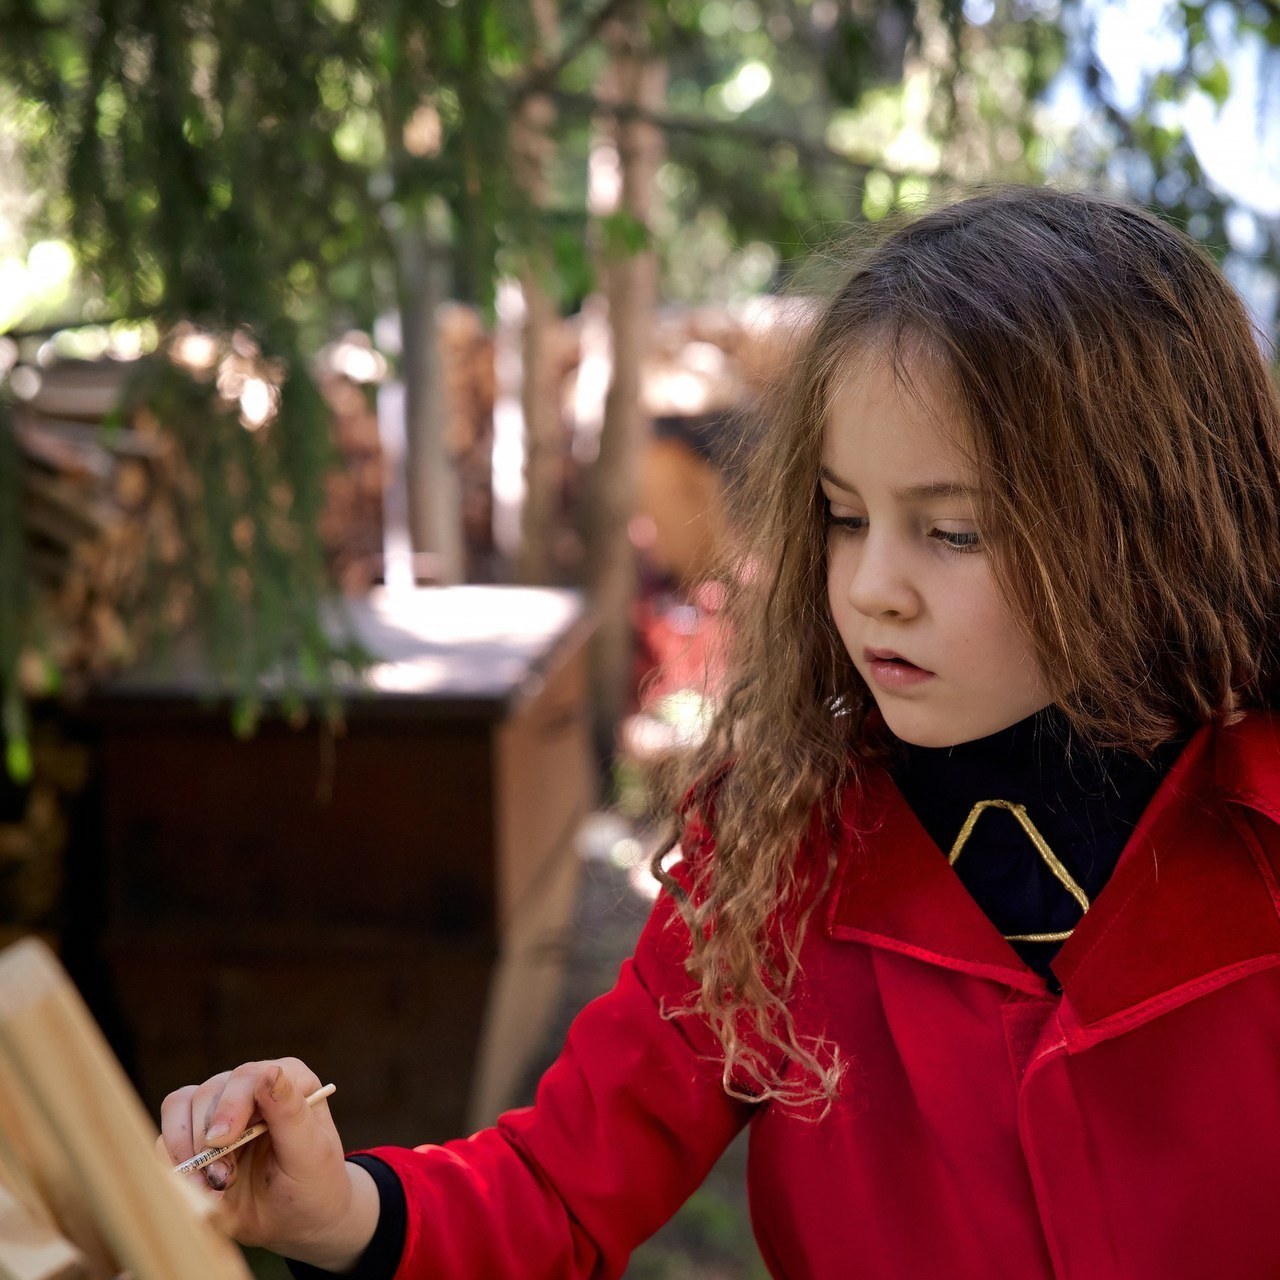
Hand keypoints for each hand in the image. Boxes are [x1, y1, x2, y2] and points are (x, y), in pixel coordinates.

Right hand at [160, 1058, 378, 1270]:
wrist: (298, 1222)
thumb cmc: (314, 1183)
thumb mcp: (310, 1153)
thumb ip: (290, 1113)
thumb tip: (270, 1072)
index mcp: (289, 1079)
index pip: (247, 1076)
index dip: (230, 1106)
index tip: (222, 1141)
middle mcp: (252, 1087)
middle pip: (208, 1093)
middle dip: (207, 1140)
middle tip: (222, 1179)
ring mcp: (222, 1110)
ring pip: (180, 1107)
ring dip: (186, 1151)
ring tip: (213, 1186)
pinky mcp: (198, 1137)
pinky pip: (167, 1137)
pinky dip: (175, 1165)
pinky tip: (200, 1190)